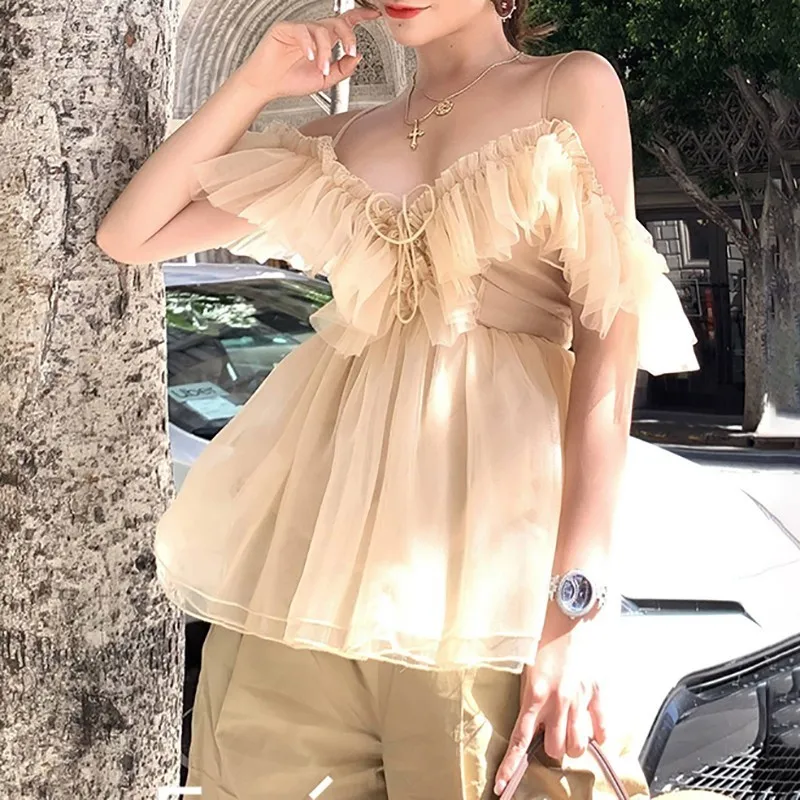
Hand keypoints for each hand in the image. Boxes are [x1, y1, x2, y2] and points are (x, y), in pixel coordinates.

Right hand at [238, 7, 381, 99]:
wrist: (268, 86)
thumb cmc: (291, 81)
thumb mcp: (324, 80)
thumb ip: (342, 70)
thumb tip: (357, 58)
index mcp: (324, 42)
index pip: (343, 23)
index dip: (359, 17)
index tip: (373, 15)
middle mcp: (313, 33)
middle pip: (336, 23)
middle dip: (347, 36)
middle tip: (350, 50)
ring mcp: (299, 29)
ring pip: (321, 30)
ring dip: (325, 51)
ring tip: (321, 67)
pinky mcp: (284, 29)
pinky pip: (301, 31)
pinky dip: (308, 45)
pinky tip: (309, 56)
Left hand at [493, 618, 607, 795]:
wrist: (572, 614)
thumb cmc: (546, 635)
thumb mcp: (527, 665)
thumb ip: (530, 695)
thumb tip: (532, 721)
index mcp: (535, 693)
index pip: (521, 740)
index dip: (511, 767)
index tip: (501, 786)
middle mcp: (558, 701)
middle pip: (556, 749)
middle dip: (552, 748)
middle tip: (550, 735)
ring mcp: (581, 699)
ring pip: (579, 744)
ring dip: (573, 743)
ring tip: (570, 730)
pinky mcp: (599, 692)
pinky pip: (602, 727)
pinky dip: (599, 734)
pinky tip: (594, 730)